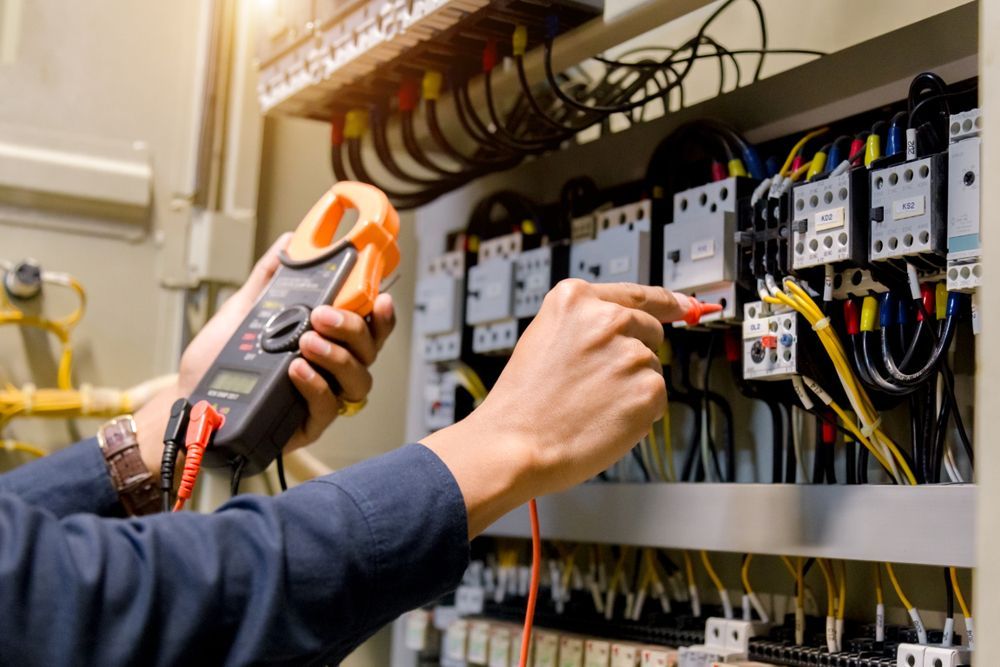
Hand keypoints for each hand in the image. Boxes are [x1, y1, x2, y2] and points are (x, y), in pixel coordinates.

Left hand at [135, 234, 395, 474]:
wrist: (189, 400)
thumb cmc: (218, 361)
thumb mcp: (243, 310)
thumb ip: (269, 278)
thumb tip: (287, 242)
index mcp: (326, 341)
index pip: (368, 328)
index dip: (381, 315)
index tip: (378, 297)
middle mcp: (332, 370)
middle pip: (369, 351)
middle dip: (353, 328)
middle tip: (322, 315)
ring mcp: (323, 399)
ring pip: (358, 381)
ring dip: (338, 357)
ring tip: (306, 341)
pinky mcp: (308, 425)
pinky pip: (328, 407)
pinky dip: (316, 385)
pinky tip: (296, 370)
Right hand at [422, 279, 687, 535]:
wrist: (515, 445)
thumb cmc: (523, 403)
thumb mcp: (543, 339)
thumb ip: (584, 326)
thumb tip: (628, 330)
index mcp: (575, 300)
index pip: (635, 294)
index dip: (665, 301)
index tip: (684, 304)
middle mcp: (607, 318)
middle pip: (649, 332)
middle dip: (632, 356)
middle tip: (596, 385)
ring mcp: (630, 352)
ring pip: (652, 368)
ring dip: (632, 388)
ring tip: (590, 405)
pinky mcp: (648, 388)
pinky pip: (656, 399)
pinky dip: (638, 414)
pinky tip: (605, 420)